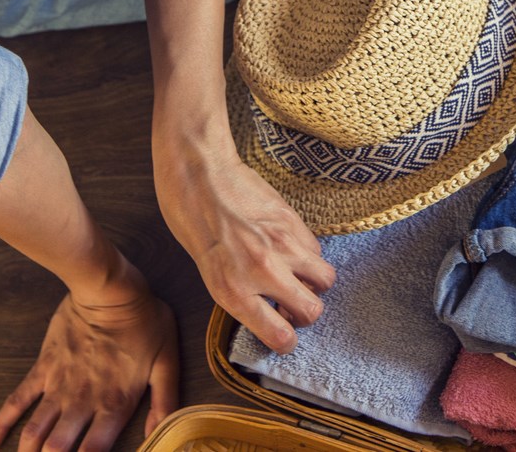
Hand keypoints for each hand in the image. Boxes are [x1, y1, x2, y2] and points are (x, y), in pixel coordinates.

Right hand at [0, 281, 177, 451]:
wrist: (109, 291)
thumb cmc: (144, 323)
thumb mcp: (167, 361)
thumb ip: (166, 402)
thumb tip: (158, 436)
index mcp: (115, 405)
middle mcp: (83, 403)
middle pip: (57, 450)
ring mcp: (58, 387)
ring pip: (34, 433)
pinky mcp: (42, 370)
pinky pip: (14, 402)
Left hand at [156, 145, 336, 354]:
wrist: (199, 174)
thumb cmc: (191, 222)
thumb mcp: (207, 272)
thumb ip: (241, 294)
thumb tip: (267, 308)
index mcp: (234, 291)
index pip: (279, 334)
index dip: (286, 342)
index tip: (285, 338)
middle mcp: (263, 271)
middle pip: (312, 310)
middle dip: (305, 315)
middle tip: (292, 307)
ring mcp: (283, 244)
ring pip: (325, 278)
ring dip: (314, 284)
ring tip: (298, 277)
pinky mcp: (293, 221)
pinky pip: (315, 249)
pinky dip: (308, 256)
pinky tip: (290, 250)